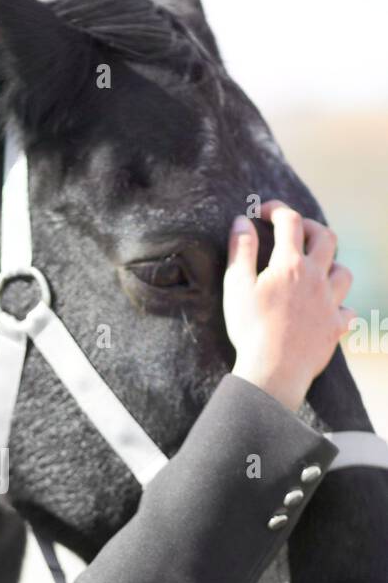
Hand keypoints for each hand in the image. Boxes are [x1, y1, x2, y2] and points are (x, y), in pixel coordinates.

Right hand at [223, 201, 355, 410]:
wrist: (273, 372)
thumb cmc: (250, 329)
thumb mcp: (236, 287)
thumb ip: (241, 251)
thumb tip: (242, 222)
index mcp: (290, 265)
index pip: (290, 222)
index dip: (277, 209)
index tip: (265, 211)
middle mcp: (316, 278)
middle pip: (326, 238)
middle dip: (310, 228)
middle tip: (295, 231)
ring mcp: (329, 303)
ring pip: (343, 272)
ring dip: (331, 265)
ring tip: (316, 270)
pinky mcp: (335, 328)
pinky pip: (347, 311)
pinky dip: (339, 306)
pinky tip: (328, 309)